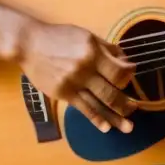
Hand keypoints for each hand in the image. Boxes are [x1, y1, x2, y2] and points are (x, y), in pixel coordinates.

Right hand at [17, 21, 136, 132]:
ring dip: (116, 117)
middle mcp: (84, 69)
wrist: (29, 44)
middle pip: (111, 91)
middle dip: (126, 102)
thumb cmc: (60, 37)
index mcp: (92, 52)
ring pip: (99, 104)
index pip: (118, 71)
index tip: (131, 74)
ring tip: (128, 127)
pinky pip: (83, 109)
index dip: (129, 75)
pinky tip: (106, 128)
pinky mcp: (63, 94)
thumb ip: (107, 49)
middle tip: (135, 108)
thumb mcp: (86, 36)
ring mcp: (72, 84)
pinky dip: (96, 119)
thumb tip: (125, 62)